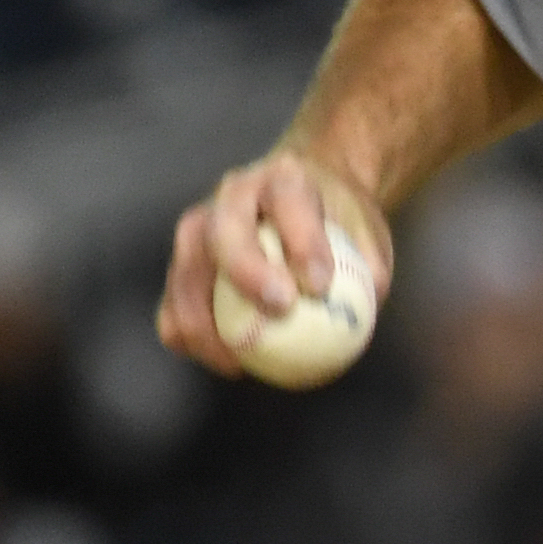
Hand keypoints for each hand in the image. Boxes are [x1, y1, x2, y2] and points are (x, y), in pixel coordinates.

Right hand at [156, 150, 394, 374]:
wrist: (303, 198)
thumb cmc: (339, 223)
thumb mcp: (368, 235)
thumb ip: (367, 271)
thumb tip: (360, 317)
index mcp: (284, 179)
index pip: (290, 202)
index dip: (302, 243)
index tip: (320, 286)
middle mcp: (234, 195)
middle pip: (225, 230)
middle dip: (246, 270)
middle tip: (279, 310)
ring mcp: (202, 225)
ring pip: (186, 269)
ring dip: (205, 319)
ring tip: (238, 362)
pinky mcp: (185, 260)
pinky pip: (174, 301)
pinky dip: (190, 334)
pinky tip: (225, 363)